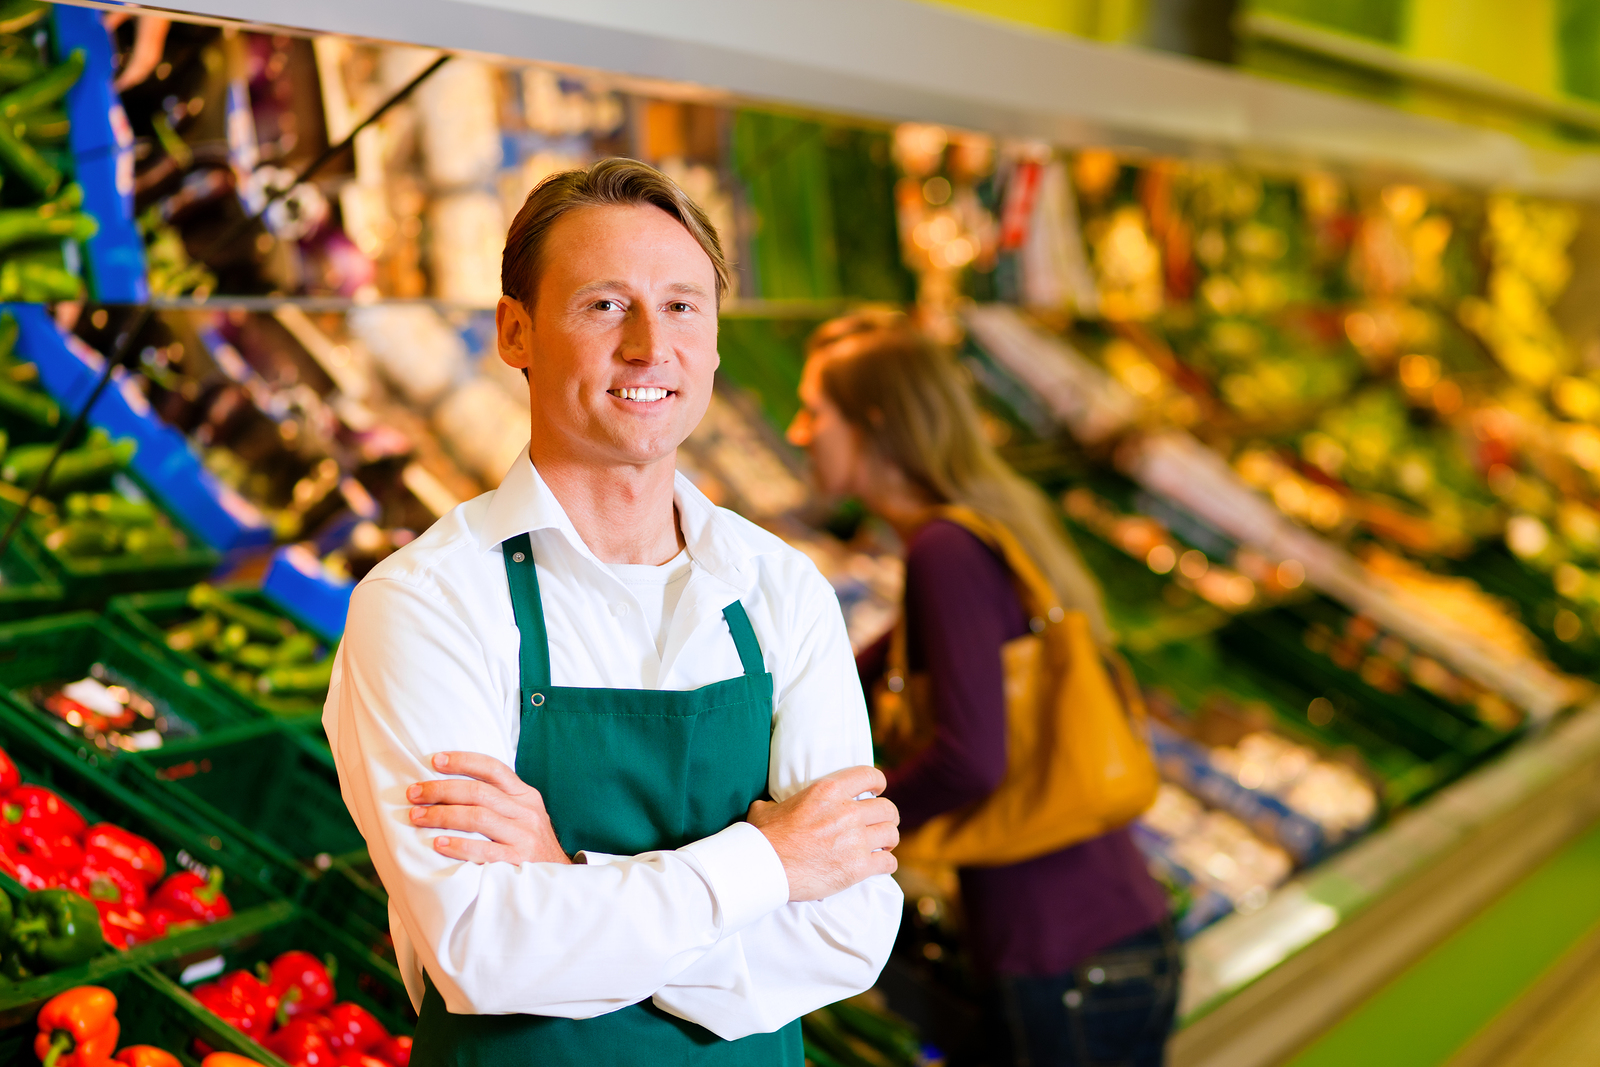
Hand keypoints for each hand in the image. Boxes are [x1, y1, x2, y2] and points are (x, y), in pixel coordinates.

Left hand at [408, 751, 571, 865]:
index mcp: (526, 796)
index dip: (463, 761)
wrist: (560, 880)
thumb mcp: (525, 816)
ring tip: (417, 816)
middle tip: (414, 793)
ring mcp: (524, 836)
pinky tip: (438, 844)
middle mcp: (527, 812)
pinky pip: (484, 850)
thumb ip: (500, 801)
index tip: (434, 760)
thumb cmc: (531, 846)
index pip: (493, 769)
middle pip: (478, 792)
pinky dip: (459, 845)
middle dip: (441, 790)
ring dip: (442, 815)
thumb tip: (453, 787)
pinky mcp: (519, 860)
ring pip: (478, 817)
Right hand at [746, 766, 898, 901]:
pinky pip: (888, 863)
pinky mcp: (858, 866)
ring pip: (891, 834)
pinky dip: (886, 865)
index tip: (877, 791)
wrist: (765, 867)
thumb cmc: (764, 838)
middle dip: (887, 817)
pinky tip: (879, 866)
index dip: (878, 783)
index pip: (869, 775)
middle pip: (887, 808)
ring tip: (882, 846)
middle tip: (880, 824)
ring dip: (888, 840)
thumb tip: (770, 806)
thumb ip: (780, 803)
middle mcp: (847, 812)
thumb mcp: (769, 807)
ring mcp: (855, 840)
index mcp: (828, 791)